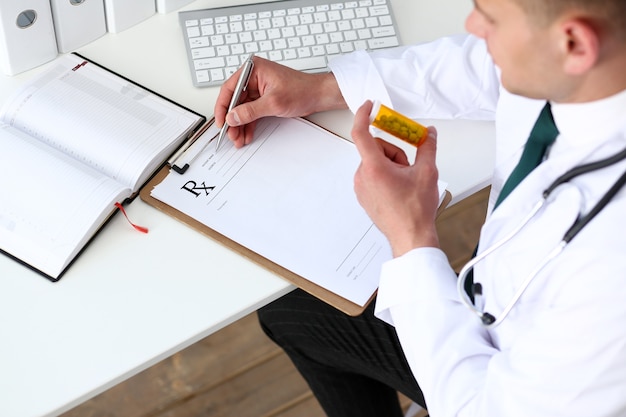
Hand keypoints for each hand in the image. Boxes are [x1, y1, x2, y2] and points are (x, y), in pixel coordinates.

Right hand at [214, 56, 346, 147]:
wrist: (318, 95)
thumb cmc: (302, 90)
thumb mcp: (273, 103)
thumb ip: (250, 111)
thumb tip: (232, 117)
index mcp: (253, 70)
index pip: (230, 88)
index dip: (223, 107)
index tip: (221, 121)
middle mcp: (254, 77)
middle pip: (235, 101)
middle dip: (232, 120)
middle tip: (230, 134)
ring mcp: (258, 88)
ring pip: (242, 109)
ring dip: (240, 125)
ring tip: (238, 139)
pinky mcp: (264, 98)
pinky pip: (251, 112)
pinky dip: (248, 124)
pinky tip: (246, 134)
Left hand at [352, 100, 440, 256]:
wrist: (410, 236)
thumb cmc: (415, 211)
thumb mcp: (427, 172)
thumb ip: (428, 147)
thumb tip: (429, 134)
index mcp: (374, 168)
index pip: (361, 133)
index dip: (364, 115)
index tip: (370, 106)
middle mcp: (362, 176)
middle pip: (376, 148)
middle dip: (395, 153)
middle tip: (410, 167)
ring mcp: (361, 187)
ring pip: (375, 162)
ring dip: (391, 165)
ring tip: (406, 182)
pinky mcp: (364, 195)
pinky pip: (372, 175)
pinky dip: (386, 175)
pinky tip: (399, 188)